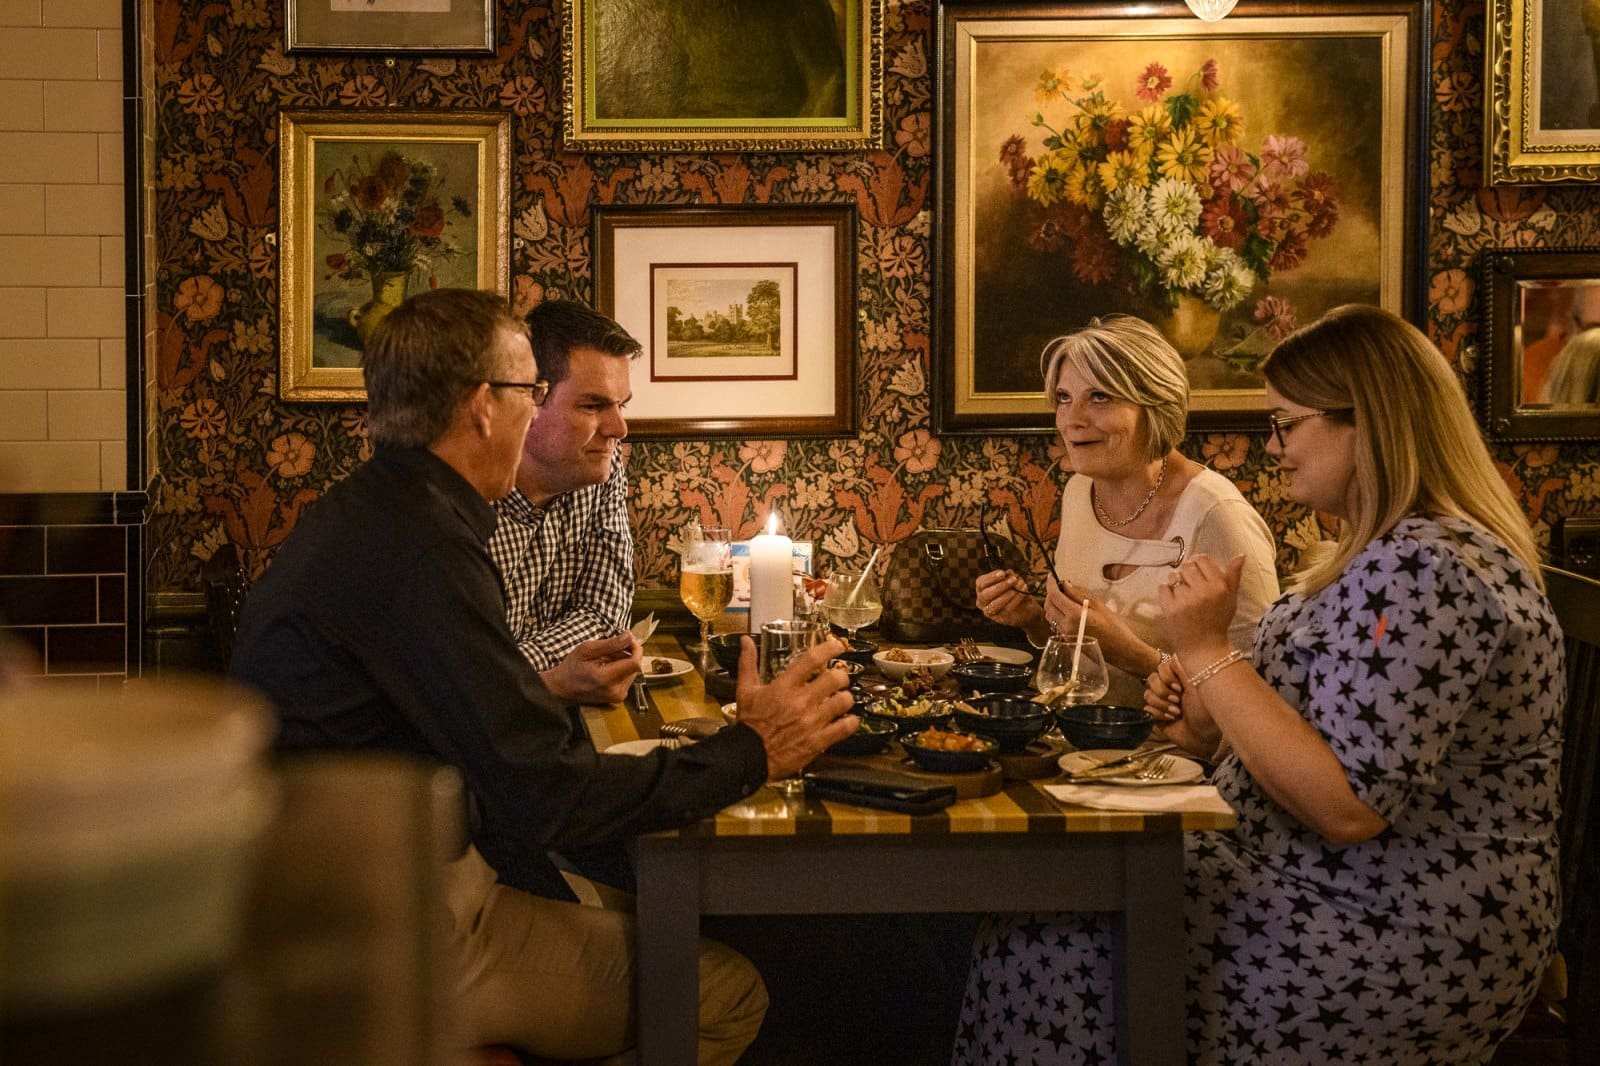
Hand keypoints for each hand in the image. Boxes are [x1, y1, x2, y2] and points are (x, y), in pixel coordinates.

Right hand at [541, 632, 641, 704]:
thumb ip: (611, 644)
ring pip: (632, 671)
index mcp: (606, 679)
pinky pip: (628, 678)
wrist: (562, 687)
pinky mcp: (618, 697)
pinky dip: (621, 669)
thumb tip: (629, 636)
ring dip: (624, 661)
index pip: (635, 663)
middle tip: (611, 648)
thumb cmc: (572, 668)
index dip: (635, 648)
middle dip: (627, 653)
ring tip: (606, 659)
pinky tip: (607, 667)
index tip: (629, 639)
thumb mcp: (587, 649)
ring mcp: (617, 696)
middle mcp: (615, 691)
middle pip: (635, 666)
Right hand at [734, 636, 857, 780]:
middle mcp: (800, 701)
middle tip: (840, 679)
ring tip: (843, 699)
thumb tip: (746, 640)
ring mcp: (811, 722)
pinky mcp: (818, 741)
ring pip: (843, 702)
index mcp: (783, 687)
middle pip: (834, 679)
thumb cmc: (749, 723)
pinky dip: (850, 722)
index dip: (829, 648)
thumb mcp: (745, 690)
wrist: (749, 756)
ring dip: (846, 698)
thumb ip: (748, 662)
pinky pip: (845, 728)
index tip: (837, 645)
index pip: (811, 660)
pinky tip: (847, 720)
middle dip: (841, 676)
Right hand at [976, 568, 1044, 631]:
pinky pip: (1007, 609)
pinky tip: (1023, 591)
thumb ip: (1009, 577)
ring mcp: (990, 612)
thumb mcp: (1012, 581)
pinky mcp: (1000, 619)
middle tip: (1013, 579)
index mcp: (981, 590)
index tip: (1003, 572)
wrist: (1025, 608)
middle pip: (985, 595)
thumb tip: (1009, 573)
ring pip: (994, 604)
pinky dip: (1016, 599)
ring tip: (1019, 585)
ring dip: (1008, 594)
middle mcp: (982, 602)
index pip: (981, 583)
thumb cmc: (1014, 591)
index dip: (991, 577)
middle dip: (1000, 586)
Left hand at [1042, 581, 1148, 676]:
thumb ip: (1078, 595)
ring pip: (1049, 616)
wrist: (1120, 649)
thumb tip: (1065, 585)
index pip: (1054, 596)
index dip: (1051, 584)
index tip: (1051, 577)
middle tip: (1058, 586)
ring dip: (1052, 605)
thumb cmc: (1113, 626)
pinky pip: (1055, 625)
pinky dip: (1056, 615)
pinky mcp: (1067, 640)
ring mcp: (1065, 635)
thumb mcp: (1098, 605)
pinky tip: (1066, 611)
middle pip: (1048, 606)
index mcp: (1073, 615)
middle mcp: (1065, 626)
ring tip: (1062, 598)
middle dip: (1050, 594)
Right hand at [1143, 655, 1220, 755]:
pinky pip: (1147, 709)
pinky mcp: (1158, 716)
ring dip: (1162, 704)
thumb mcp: (1199, 684)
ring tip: (1176, 712)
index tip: (1180, 687)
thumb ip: (1184, 667)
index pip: (1161, 667)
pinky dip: (1158, 714)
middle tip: (1178, 700)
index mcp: (1180, 678)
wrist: (1207, 737)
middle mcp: (1170, 688)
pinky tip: (1171, 719)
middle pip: (1151, 679)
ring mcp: (1163, 702)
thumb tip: (1174, 652)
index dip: (1167, 677)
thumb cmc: (1209, 710)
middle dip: (1164, 691)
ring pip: (1147, 694)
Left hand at [1158, 553, 1244, 661]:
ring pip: (1173, 577)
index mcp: (1218, 586)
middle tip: (1190, 584)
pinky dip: (1166, 592)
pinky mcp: (1169, 608)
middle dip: (1187, 573)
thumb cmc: (1218, 621)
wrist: (1203, 648)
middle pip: (1186, 566)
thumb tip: (1241, 555)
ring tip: (1182, 594)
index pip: (1202, 559)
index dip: (1198, 562)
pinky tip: (1174, 601)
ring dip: (1176, 582)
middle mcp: (1201, 591)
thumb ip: (1233, 575)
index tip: (1197, 571)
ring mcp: (1184, 600)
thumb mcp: (1231, 598)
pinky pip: (1162, 588)